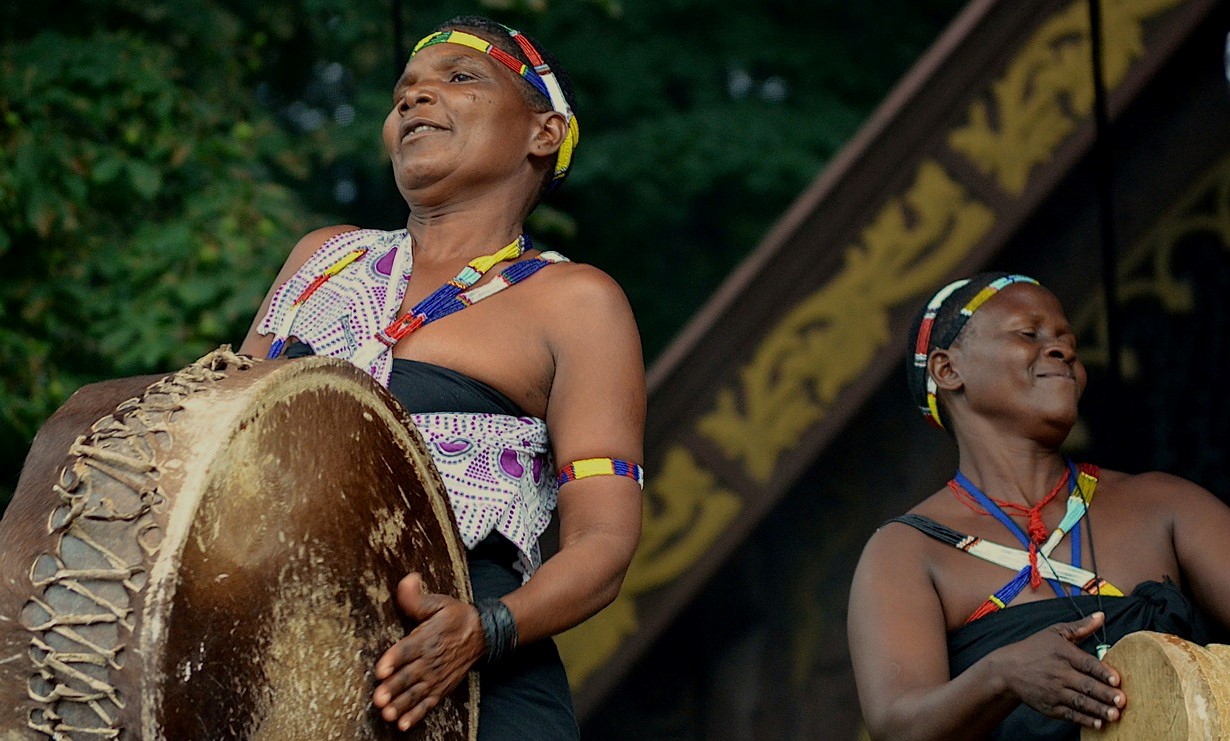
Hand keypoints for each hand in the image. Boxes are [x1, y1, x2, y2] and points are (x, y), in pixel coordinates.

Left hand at [372, 573, 484, 730]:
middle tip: (379, 698)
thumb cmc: (455, 617)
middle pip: (409, 675)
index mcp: (426, 638)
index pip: (407, 649)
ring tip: (387, 713)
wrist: (482, 635)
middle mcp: (430, 660)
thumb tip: (407, 580)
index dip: (393, 659)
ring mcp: (435, 677)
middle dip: (393, 688)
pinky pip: (428, 704)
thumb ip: (417, 598)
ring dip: (401, 704)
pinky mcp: (441, 688)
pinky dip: (416, 715)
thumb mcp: (438, 603)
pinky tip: (403, 725)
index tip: (380, 669)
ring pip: (416, 693)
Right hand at [995, 612, 1124, 728]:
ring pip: (1080, 702)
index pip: (1086, 664)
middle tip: (1121, 701)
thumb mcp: (1055, 632)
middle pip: (1086, 685)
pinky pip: (1070, 715)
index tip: (1116, 679)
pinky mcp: (1050, 707)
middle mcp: (1059, 674)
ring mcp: (1054, 692)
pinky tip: (1098, 723)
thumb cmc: (1033, 649)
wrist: (1007, 670)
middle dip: (1105, 694)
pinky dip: (1084, 720)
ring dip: (1098, 709)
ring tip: (1115, 715)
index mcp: (1063, 654)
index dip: (1102, 672)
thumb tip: (1101, 616)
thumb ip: (1080, 627)